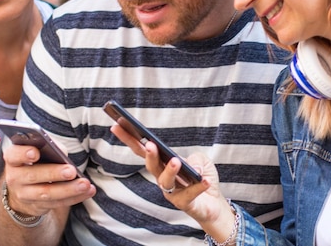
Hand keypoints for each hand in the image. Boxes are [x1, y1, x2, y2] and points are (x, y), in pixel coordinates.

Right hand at [1, 142, 95, 216]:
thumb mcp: (38, 150)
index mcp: (13, 159)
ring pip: (47, 193)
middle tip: (71, 171)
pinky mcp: (38, 206)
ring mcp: (25, 195)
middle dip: (53, 173)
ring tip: (85, 184)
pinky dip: (75, 197)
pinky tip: (88, 191)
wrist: (24, 188)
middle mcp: (15, 177)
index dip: (23, 154)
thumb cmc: (36, 161)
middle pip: (33, 176)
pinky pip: (58, 203)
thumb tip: (62, 153)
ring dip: (68, 189)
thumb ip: (48, 147)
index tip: (35, 153)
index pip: (14, 155)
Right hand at [111, 123, 230, 225]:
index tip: (117, 125)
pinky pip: (190, 194)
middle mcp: (162, 177)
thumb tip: (193, 167)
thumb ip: (196, 158)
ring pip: (165, 181)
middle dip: (149, 154)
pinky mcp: (184, 203)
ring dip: (170, 170)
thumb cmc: (201, 177)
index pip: (142, 149)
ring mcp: (172, 192)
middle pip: (150, 165)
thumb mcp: (201, 160)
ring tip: (175, 161)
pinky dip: (198, 186)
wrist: (213, 204)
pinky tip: (205, 180)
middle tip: (149, 144)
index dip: (129, 138)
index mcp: (162, 163)